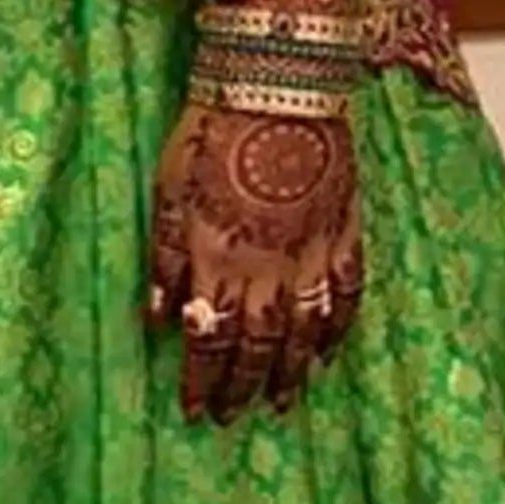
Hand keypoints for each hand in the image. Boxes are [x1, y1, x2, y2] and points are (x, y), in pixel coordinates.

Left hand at [146, 79, 365, 419]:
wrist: (278, 86)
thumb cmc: (211, 131)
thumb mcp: (168, 192)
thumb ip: (166, 260)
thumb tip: (159, 320)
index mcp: (218, 261)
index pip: (211, 340)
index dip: (202, 380)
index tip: (195, 411)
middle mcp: (267, 269)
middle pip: (258, 346)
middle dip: (242, 387)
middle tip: (232, 417)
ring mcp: (311, 254)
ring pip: (303, 332)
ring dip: (291, 373)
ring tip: (281, 403)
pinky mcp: (343, 233)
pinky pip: (346, 295)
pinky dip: (337, 330)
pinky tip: (328, 353)